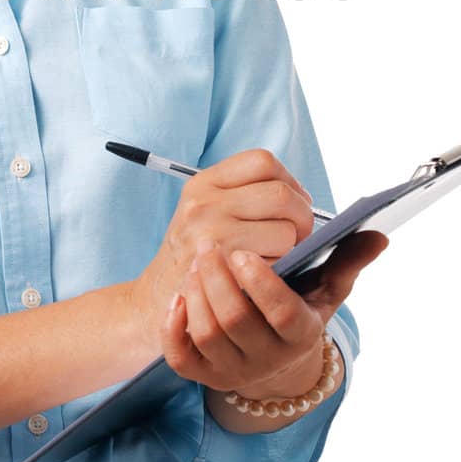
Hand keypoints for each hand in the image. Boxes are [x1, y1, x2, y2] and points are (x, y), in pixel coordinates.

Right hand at [125, 147, 315, 361]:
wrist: (156, 300)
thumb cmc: (194, 255)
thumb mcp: (204, 212)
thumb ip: (244, 196)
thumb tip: (303, 197)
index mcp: (204, 182)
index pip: (263, 161)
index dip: (289, 180)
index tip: (293, 201)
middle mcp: (204, 202)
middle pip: (281, 194)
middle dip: (302, 217)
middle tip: (298, 235)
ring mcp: (211, 234)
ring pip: (286, 230)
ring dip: (292, 248)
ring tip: (277, 257)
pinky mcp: (223, 268)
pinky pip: (276, 261)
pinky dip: (280, 269)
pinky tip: (263, 275)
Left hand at [162, 227, 389, 396]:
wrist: (270, 357)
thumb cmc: (297, 309)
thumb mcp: (325, 290)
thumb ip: (347, 260)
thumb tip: (378, 235)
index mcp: (299, 335)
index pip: (281, 313)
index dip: (261, 282)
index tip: (244, 252)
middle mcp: (266, 359)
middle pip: (236, 320)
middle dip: (219, 279)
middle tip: (210, 246)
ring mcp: (232, 370)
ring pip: (207, 333)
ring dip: (197, 293)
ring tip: (197, 262)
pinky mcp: (203, 376)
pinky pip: (180, 357)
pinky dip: (174, 326)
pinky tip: (178, 297)